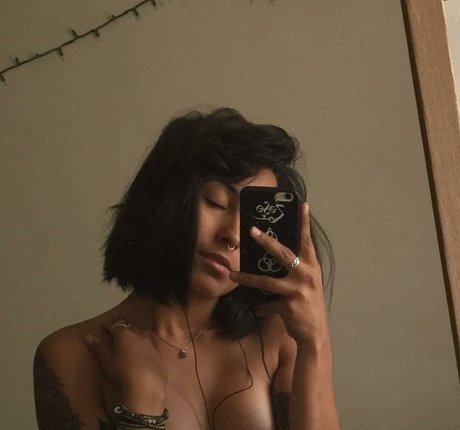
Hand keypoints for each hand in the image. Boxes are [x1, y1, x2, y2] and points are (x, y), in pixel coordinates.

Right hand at [85, 320, 166, 414]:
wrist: (147, 383)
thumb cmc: (123, 371)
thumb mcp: (107, 361)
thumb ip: (98, 348)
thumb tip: (88, 336)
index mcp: (124, 334)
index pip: (115, 325)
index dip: (109, 325)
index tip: (103, 326)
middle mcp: (138, 333)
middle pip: (129, 327)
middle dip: (122, 328)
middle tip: (115, 332)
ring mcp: (150, 341)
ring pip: (141, 332)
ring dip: (134, 334)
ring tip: (129, 339)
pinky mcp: (158, 350)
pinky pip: (150, 342)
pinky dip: (144, 343)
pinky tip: (143, 348)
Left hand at [230, 203, 329, 350]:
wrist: (315, 335)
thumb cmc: (309, 307)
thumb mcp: (307, 285)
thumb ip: (295, 271)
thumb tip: (273, 259)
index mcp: (311, 267)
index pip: (306, 241)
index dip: (304, 223)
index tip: (302, 204)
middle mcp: (306, 275)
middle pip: (282, 253)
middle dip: (266, 241)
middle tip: (251, 230)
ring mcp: (298, 290)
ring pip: (266, 281)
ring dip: (247, 278)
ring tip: (232, 274)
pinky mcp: (289, 305)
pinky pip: (268, 303)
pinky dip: (262, 307)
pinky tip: (259, 310)